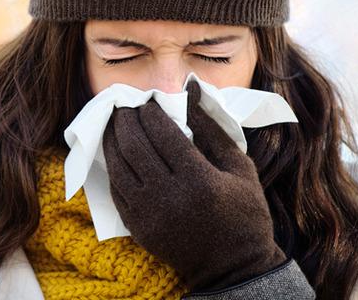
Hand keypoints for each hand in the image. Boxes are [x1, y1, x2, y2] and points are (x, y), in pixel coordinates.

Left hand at [102, 80, 286, 291]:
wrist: (233, 267)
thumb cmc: (244, 213)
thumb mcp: (240, 168)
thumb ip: (212, 128)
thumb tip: (191, 90)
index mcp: (199, 180)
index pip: (163, 134)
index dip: (150, 112)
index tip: (148, 100)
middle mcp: (170, 197)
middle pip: (135, 147)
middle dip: (125, 120)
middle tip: (124, 105)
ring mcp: (150, 215)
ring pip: (118, 167)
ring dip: (112, 140)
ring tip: (114, 123)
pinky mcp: (138, 228)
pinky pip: (116, 190)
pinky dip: (112, 167)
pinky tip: (115, 152)